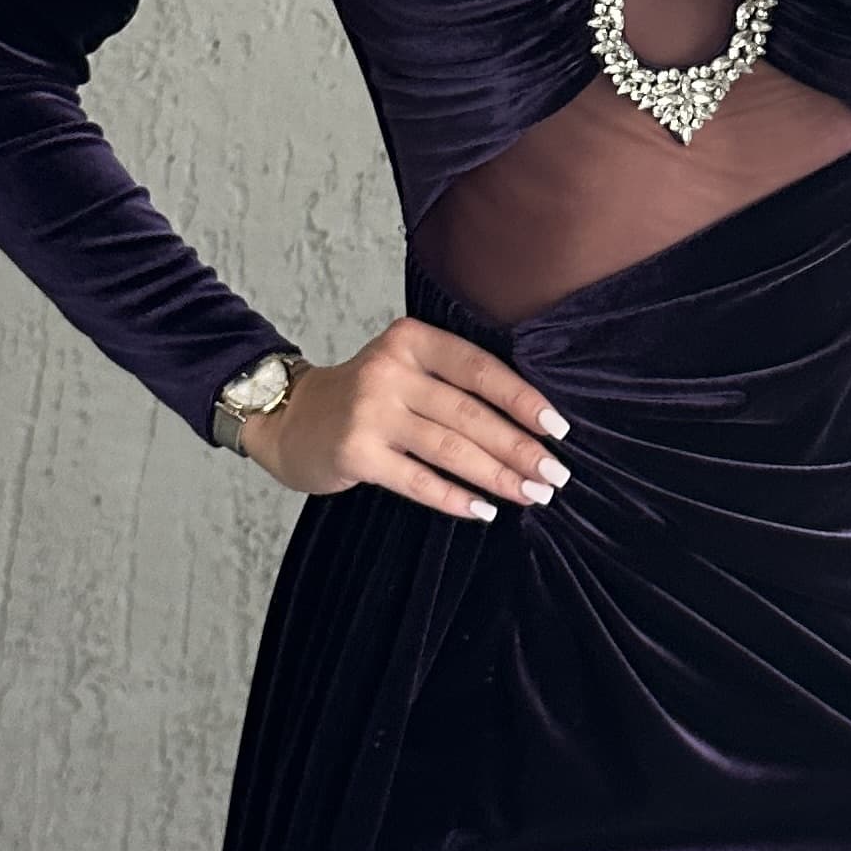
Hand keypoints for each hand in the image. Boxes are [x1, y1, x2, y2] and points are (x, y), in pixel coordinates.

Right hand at [241, 317, 570, 515]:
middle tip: (555, 475)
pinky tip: (485, 510)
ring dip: (498, 476)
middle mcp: (389, 371)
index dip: (524, 400)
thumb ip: (455, 381)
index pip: (480, 369)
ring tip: (532, 495)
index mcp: (411, 340)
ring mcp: (369, 412)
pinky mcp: (355, 453)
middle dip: (520, 448)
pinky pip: (418, 481)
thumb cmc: (365, 397)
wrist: (291, 419)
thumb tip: (531, 423)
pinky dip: (455, 498)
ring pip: (450, 449)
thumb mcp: (405, 367)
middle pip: (470, 414)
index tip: (559, 430)